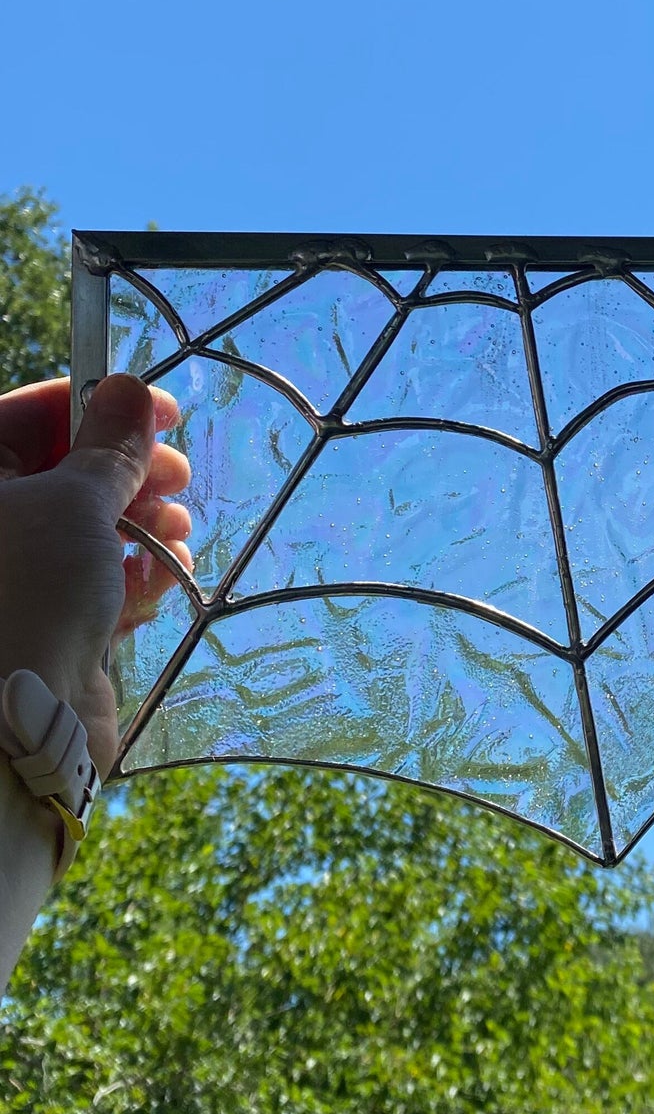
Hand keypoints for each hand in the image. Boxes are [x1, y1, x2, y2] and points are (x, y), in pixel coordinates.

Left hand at [0, 374, 191, 776]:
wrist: (16, 726)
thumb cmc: (28, 592)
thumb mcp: (74, 503)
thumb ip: (110, 447)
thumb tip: (131, 386)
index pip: (34, 414)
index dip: (102, 406)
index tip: (165, 412)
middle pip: (71, 469)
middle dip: (133, 472)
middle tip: (177, 480)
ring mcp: (21, 574)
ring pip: (95, 524)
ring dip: (147, 524)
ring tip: (175, 536)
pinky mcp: (53, 620)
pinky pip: (103, 577)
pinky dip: (139, 573)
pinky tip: (161, 579)